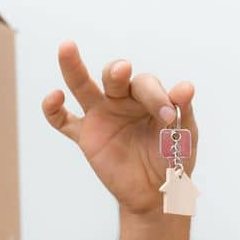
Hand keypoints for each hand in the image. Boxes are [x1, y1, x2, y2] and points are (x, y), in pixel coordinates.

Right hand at [42, 40, 197, 215]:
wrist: (155, 192)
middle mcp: (122, 100)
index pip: (145, 85)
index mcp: (147, 96)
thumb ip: (183, 112)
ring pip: (81, 86)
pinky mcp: (85, 136)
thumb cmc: (172, 159)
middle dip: (117, 72)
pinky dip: (53, 109)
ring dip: (73, 66)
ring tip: (67, 47)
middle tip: (122, 70)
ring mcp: (101, 115)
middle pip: (113, 76)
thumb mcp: (184, 136)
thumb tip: (186, 87)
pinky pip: (63, 121)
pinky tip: (54, 97)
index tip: (167, 118)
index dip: (156, 97)